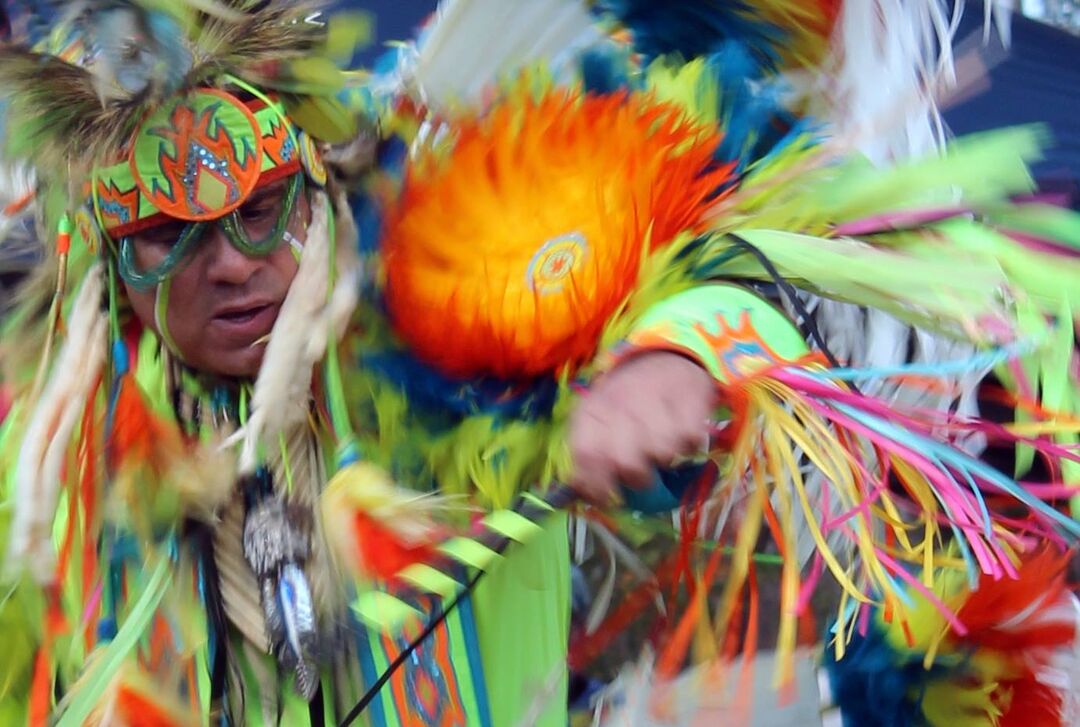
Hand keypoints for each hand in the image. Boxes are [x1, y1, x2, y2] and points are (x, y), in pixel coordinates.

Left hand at [567, 351, 717, 503]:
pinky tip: (679, 430)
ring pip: (662, 455)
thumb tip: (582, 496)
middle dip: (636, 476)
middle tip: (641, 469)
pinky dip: (688, 445)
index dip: (594, 484)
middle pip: (626, 462)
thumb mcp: (597, 421)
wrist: (665, 358)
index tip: (605, 497)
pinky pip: (690, 444)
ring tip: (660, 442)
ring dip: (663, 457)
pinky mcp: (689, 401)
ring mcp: (656, 401)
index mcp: (592, 410)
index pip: (586, 454)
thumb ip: (587, 459)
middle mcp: (621, 403)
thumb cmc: (626, 401)